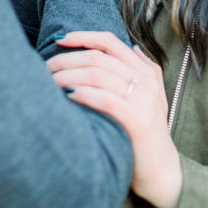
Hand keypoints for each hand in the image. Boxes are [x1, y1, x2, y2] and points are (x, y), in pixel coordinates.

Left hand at [48, 31, 182, 207]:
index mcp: (147, 72)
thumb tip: (133, 48)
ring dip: (69, 75)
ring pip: (98, 74)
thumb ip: (145, 70)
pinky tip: (67, 97)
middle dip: (67, 59)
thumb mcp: (153, 97)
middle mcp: (146, 82)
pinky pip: (104, 99)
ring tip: (50, 83)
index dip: (83, 36)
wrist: (162, 171)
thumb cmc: (147, 135)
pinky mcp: (137, 121)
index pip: (111, 42)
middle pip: (99, 57)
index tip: (59, 39)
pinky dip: (82, 94)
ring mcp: (143, 100)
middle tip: (46, 67)